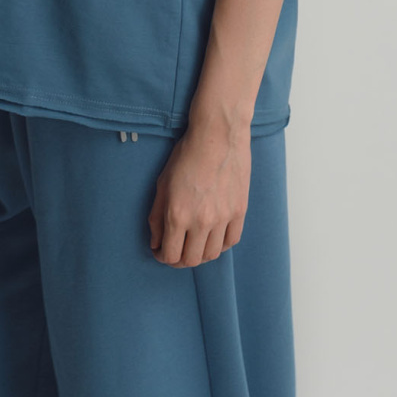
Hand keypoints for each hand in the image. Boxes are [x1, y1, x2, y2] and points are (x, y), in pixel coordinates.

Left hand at [147, 116, 249, 267]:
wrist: (218, 135)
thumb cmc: (186, 155)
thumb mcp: (162, 184)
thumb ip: (156, 217)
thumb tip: (156, 243)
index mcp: (177, 215)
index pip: (170, 256)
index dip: (162, 258)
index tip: (161, 251)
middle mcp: (201, 221)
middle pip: (191, 260)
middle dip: (179, 260)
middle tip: (176, 251)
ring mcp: (223, 218)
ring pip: (212, 255)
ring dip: (200, 254)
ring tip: (194, 244)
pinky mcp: (239, 211)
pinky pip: (231, 241)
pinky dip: (220, 245)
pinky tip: (213, 237)